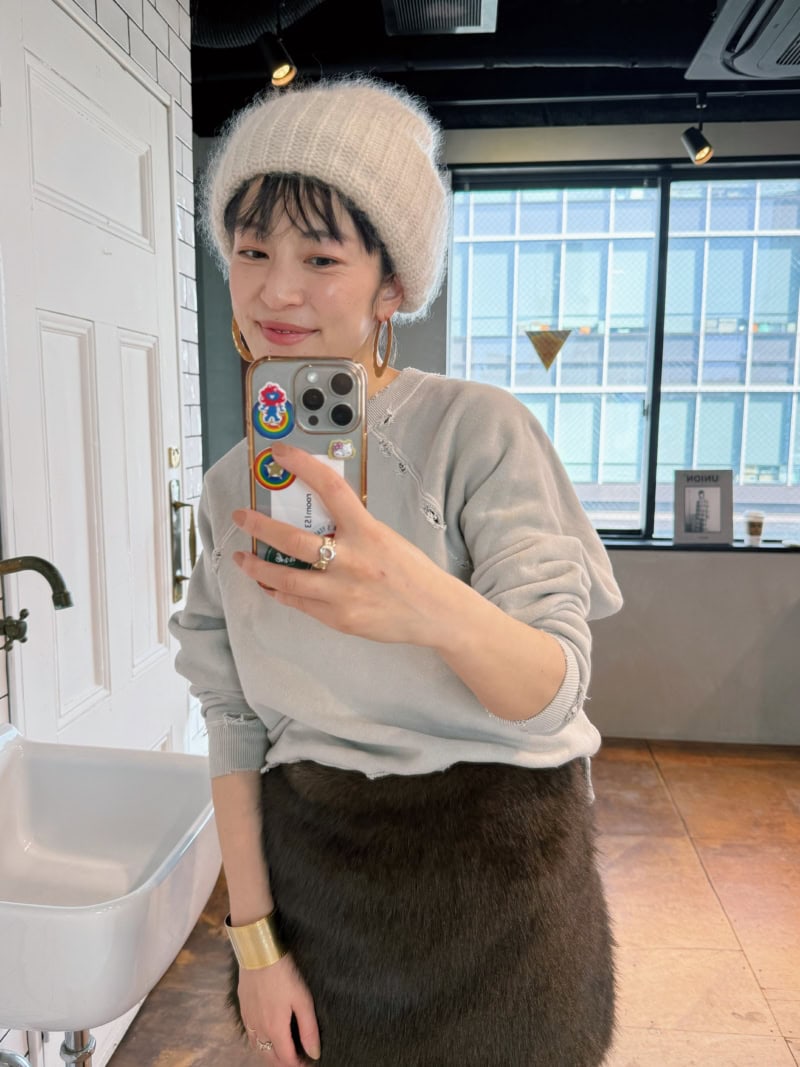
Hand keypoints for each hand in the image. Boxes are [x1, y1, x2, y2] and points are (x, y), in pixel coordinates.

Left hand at [232, 441, 459, 645]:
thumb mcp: (384, 537)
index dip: (302, 466)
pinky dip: (279, 591)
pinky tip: (269, 583)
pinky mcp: (337, 618)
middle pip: (292, 541)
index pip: (330, 489)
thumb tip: (315, 518)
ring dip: (258, 567)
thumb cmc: (410, 571)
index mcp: (367, 532)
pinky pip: (298, 603)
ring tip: (243, 558)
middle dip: (260, 526)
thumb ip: (351, 528)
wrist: (432, 612)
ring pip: (286, 579)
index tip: (280, 454)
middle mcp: (352, 560)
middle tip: (241, 517)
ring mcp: (342, 593)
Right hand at [240, 954, 319, 1063]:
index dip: (298, 1065)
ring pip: (258, 1048)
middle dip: (284, 1063)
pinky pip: (250, 1034)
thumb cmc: (284, 974)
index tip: (308, 1062)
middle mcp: (260, 1029)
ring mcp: (249, 1019)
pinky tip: (265, 1035)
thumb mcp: (303, 1000)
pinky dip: (259, 1042)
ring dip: (270, 1054)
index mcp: (276, 1029)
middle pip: (270, 1058)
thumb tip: (314, 1053)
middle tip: (297, 1059)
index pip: (286, 1059)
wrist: (259, 953)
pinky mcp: (243, 1008)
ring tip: (283, 1051)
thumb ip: (309, 1029)